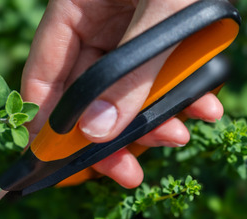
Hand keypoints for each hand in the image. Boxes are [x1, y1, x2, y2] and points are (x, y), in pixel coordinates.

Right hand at [22, 0, 224, 187]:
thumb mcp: (165, 14)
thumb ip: (131, 74)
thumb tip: (98, 134)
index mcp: (73, 11)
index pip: (44, 79)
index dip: (46, 128)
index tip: (56, 167)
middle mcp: (95, 26)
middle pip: (85, 97)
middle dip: (109, 138)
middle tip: (126, 174)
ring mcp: (127, 34)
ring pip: (125, 95)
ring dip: (151, 123)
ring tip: (180, 134)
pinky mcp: (161, 39)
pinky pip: (159, 79)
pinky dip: (180, 98)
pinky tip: (203, 110)